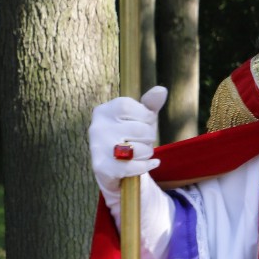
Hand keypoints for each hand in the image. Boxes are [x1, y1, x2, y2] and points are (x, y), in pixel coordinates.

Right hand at [89, 86, 167, 210]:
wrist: (113, 167)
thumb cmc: (129, 136)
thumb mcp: (141, 117)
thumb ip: (150, 103)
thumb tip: (161, 90)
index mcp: (104, 111)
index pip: (129, 107)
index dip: (145, 116)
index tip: (143, 122)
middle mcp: (97, 128)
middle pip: (140, 130)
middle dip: (149, 137)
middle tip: (141, 141)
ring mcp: (98, 148)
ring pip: (139, 150)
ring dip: (146, 153)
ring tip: (138, 153)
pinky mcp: (102, 168)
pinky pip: (134, 167)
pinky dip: (146, 166)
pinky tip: (148, 163)